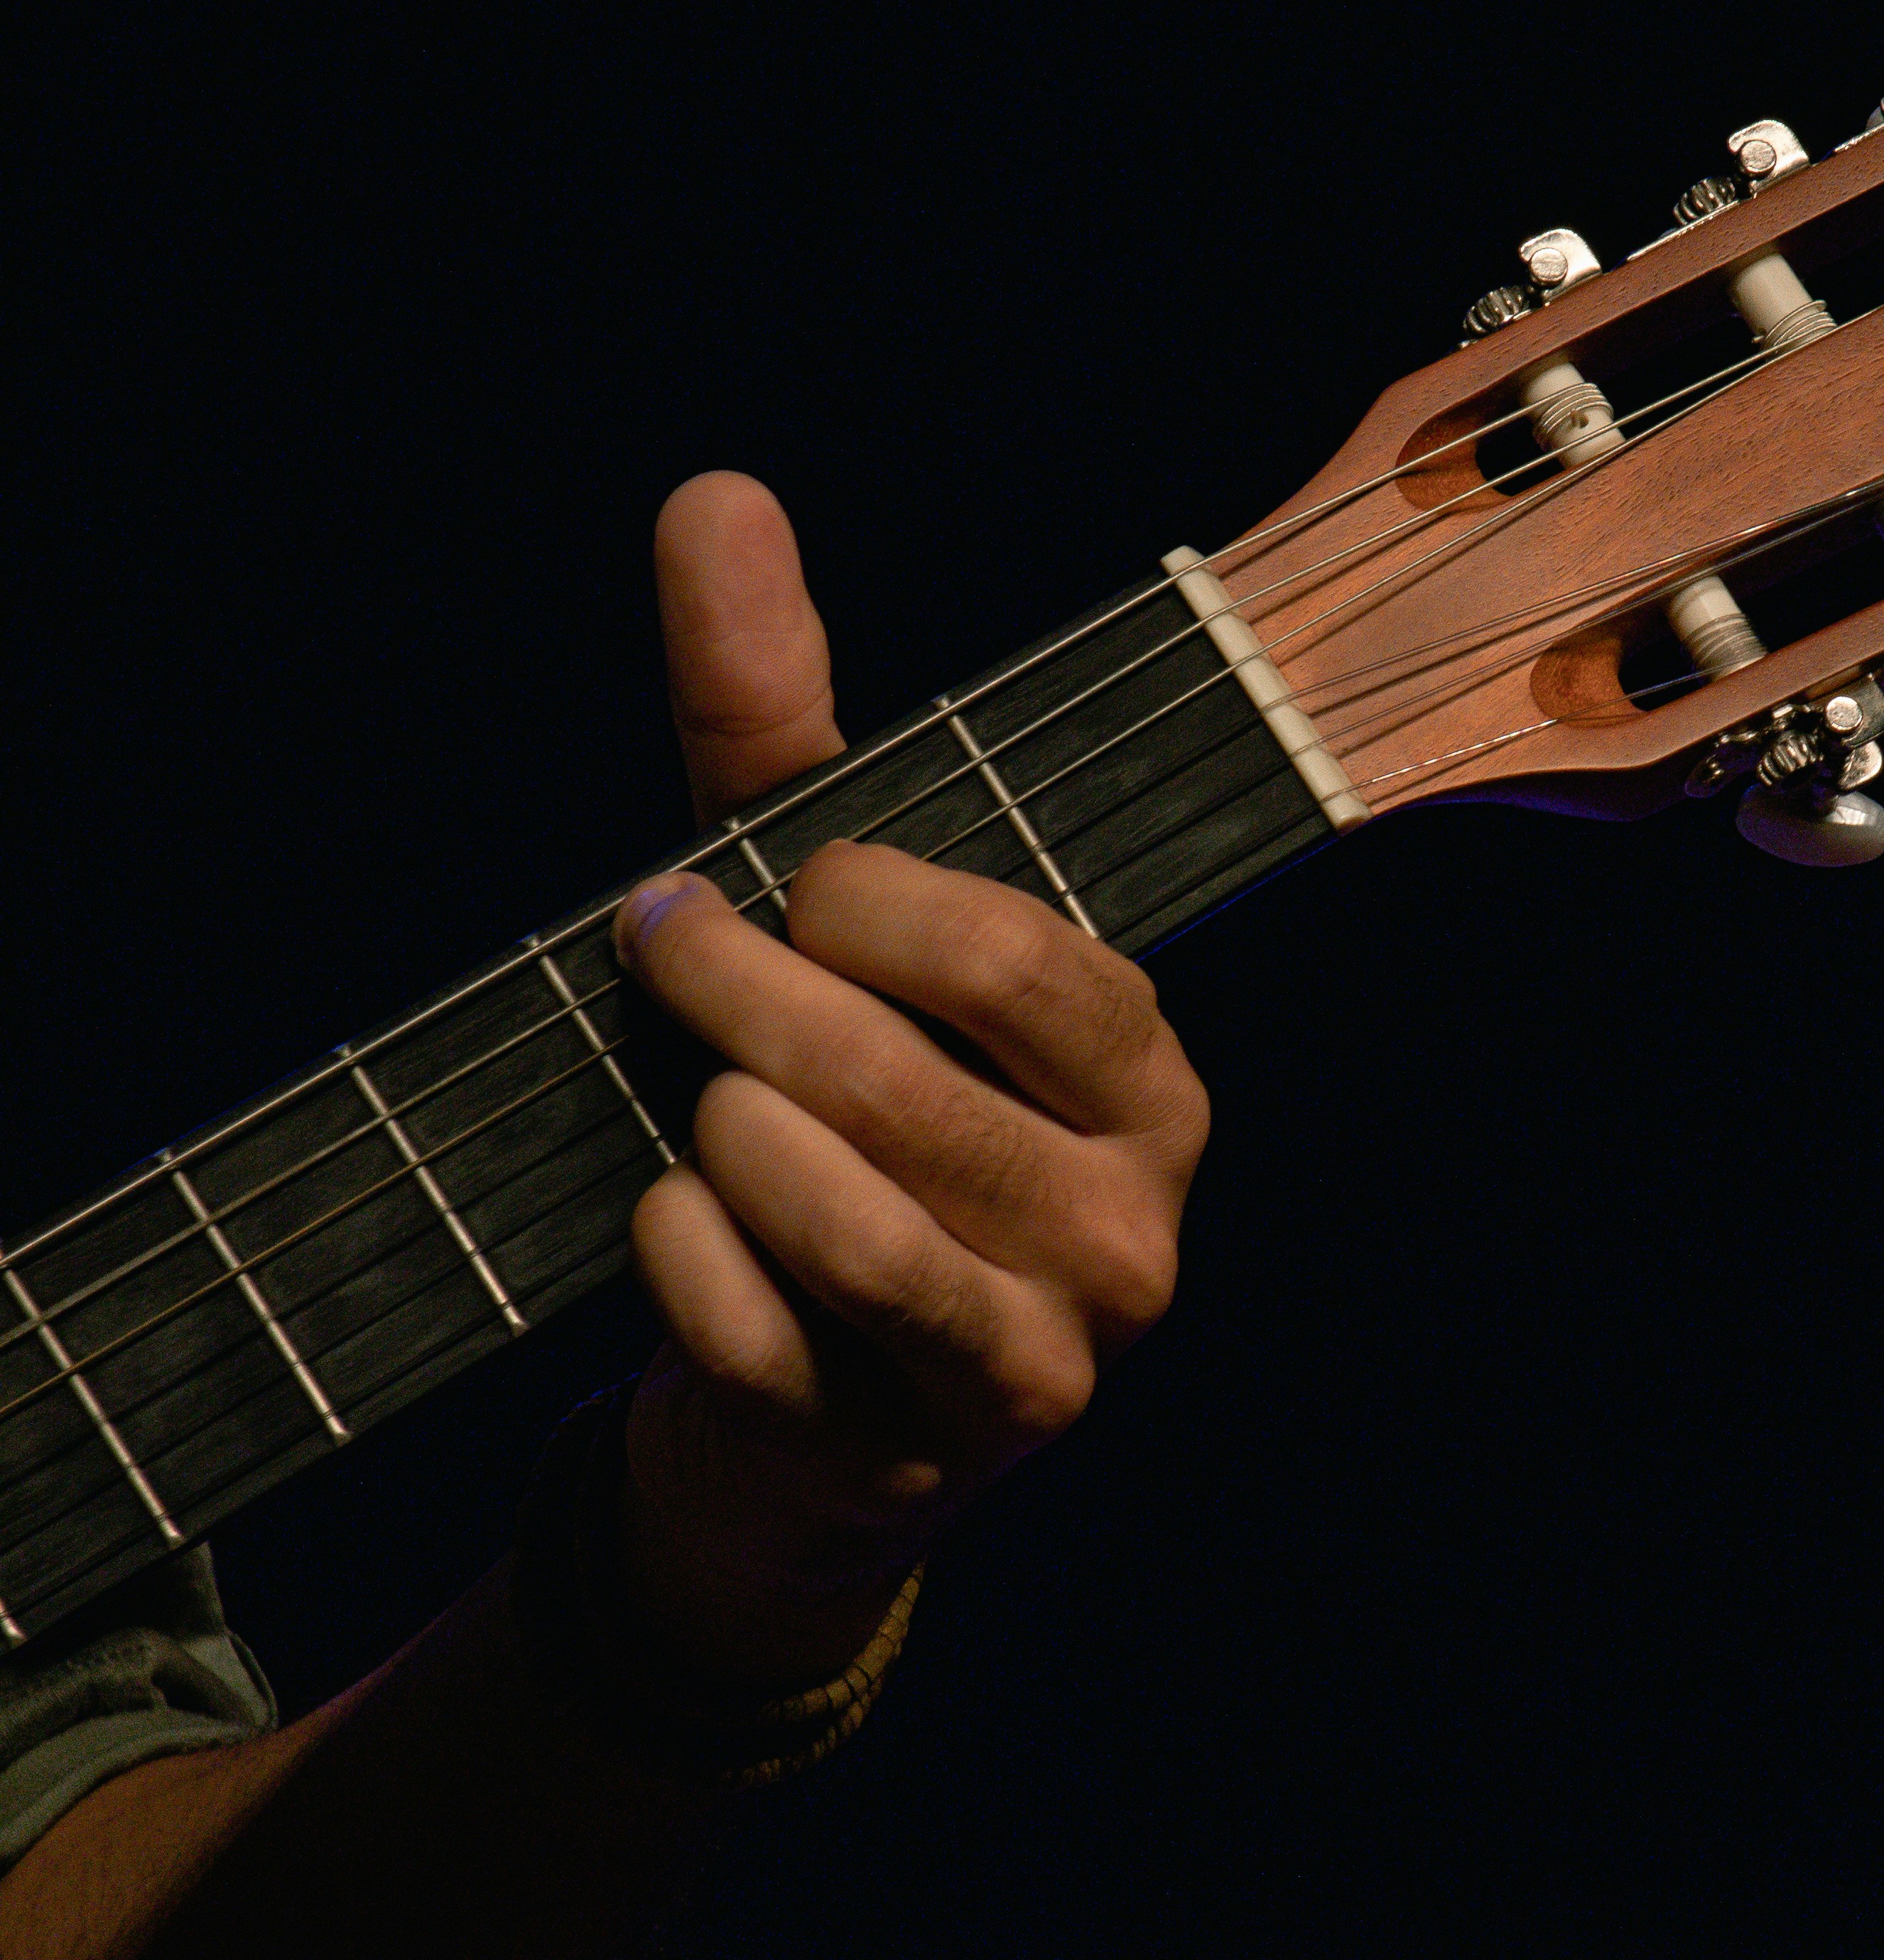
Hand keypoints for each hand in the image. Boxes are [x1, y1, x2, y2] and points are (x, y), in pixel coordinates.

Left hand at [606, 475, 1211, 1691]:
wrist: (803, 1419)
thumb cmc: (833, 1123)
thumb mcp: (817, 928)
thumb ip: (782, 727)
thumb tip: (712, 496)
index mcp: (1148, 1081)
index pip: (1018, 959)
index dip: (855, 906)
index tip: (766, 888)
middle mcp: (1133, 1229)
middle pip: (905, 1083)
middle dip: (742, 1001)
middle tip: (659, 951)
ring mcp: (1040, 1364)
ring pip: (844, 1220)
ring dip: (719, 1138)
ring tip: (693, 1109)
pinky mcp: (921, 1463)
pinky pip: (763, 1338)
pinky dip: (680, 1262)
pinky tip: (668, 1224)